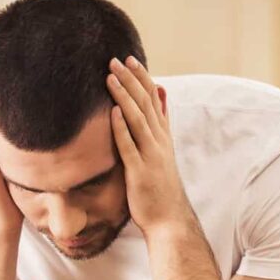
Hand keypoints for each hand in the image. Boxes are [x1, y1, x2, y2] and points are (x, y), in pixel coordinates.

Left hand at [106, 56, 195, 239]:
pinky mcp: (139, 171)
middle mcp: (159, 142)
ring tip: (110, 76)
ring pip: (138, 119)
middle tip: (115, 59)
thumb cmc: (160, 189)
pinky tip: (112, 112)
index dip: (143, 78)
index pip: (154, 99)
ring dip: (124, 96)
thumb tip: (161, 99)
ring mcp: (151, 156)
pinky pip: (130, 146)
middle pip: (146, 103)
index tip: (130, 59)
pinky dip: (121, 127)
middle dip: (131, 79)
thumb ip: (159, 127)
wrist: (169, 220)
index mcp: (163, 137)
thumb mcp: (161, 154)